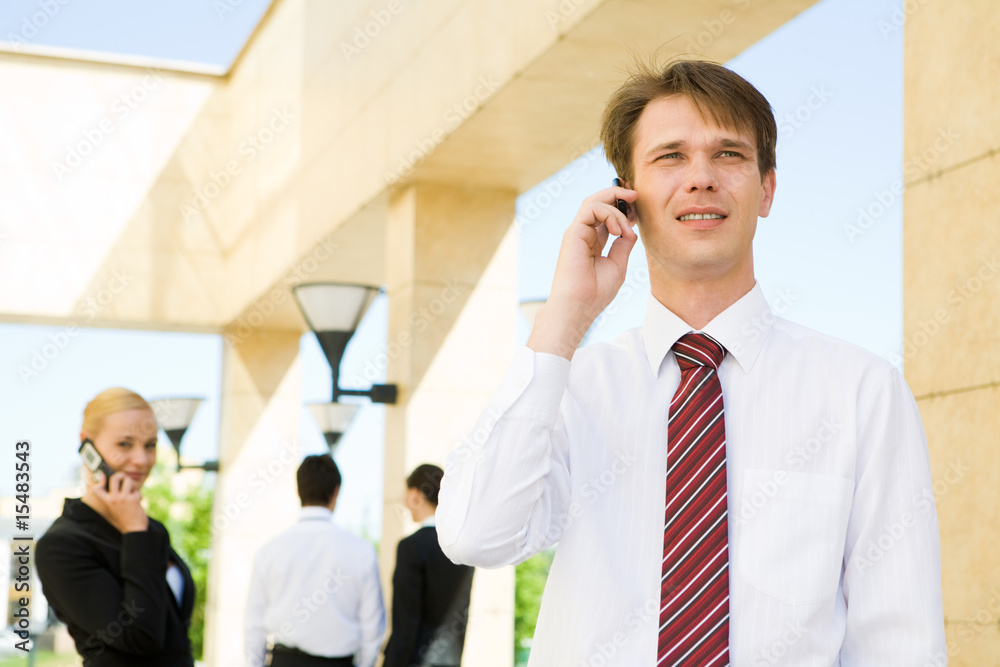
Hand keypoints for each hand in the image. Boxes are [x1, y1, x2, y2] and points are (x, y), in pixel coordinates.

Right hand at [89, 471, 149, 533]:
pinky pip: (137, 491)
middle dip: (121, 475)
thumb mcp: (114, 509)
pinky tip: (137, 503)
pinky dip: (139, 495)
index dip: (100, 480)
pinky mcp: (133, 499)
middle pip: (114, 478)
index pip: (97, 489)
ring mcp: (123, 498)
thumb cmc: (124, 519)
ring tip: (133, 493)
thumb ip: (113, 498)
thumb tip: (117, 485)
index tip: (103, 476)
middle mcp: (113, 499)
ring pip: (128, 481)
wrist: (133, 530)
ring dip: (133, 485)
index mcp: (107, 502)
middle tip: (125, 479)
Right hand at [528, 184, 638, 358]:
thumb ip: (623, 245)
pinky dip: (610, 214)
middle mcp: (583, 233)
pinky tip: (620, 230)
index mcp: (592, 241)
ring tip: (629, 224)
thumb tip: (631, 230)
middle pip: (598, 202)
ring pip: (594, 201)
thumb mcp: (617, 265)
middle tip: (636, 196)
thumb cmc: (595, 293)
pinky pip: (592, 209)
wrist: (578, 307)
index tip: (638, 214)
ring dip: (616, 206)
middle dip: (618, 195)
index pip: (605, 214)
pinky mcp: (573, 233)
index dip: (622, 208)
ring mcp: (577, 232)